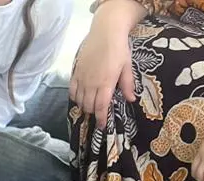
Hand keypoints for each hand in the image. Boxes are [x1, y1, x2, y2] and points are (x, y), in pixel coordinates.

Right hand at [68, 0, 144, 128]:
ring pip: (79, 100)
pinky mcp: (76, 73)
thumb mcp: (126, 66)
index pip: (101, 107)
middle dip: (93, 113)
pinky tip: (79, 98)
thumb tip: (131, 99)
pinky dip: (75, 97)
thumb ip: (127, 84)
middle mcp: (92, 83)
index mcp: (106, 83)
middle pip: (89, 106)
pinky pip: (72, 91)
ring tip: (89, 107)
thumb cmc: (119, 48)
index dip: (101, 119)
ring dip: (84, 106)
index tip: (102, 126)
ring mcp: (82, 78)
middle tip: (98, 114)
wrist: (105, 32)